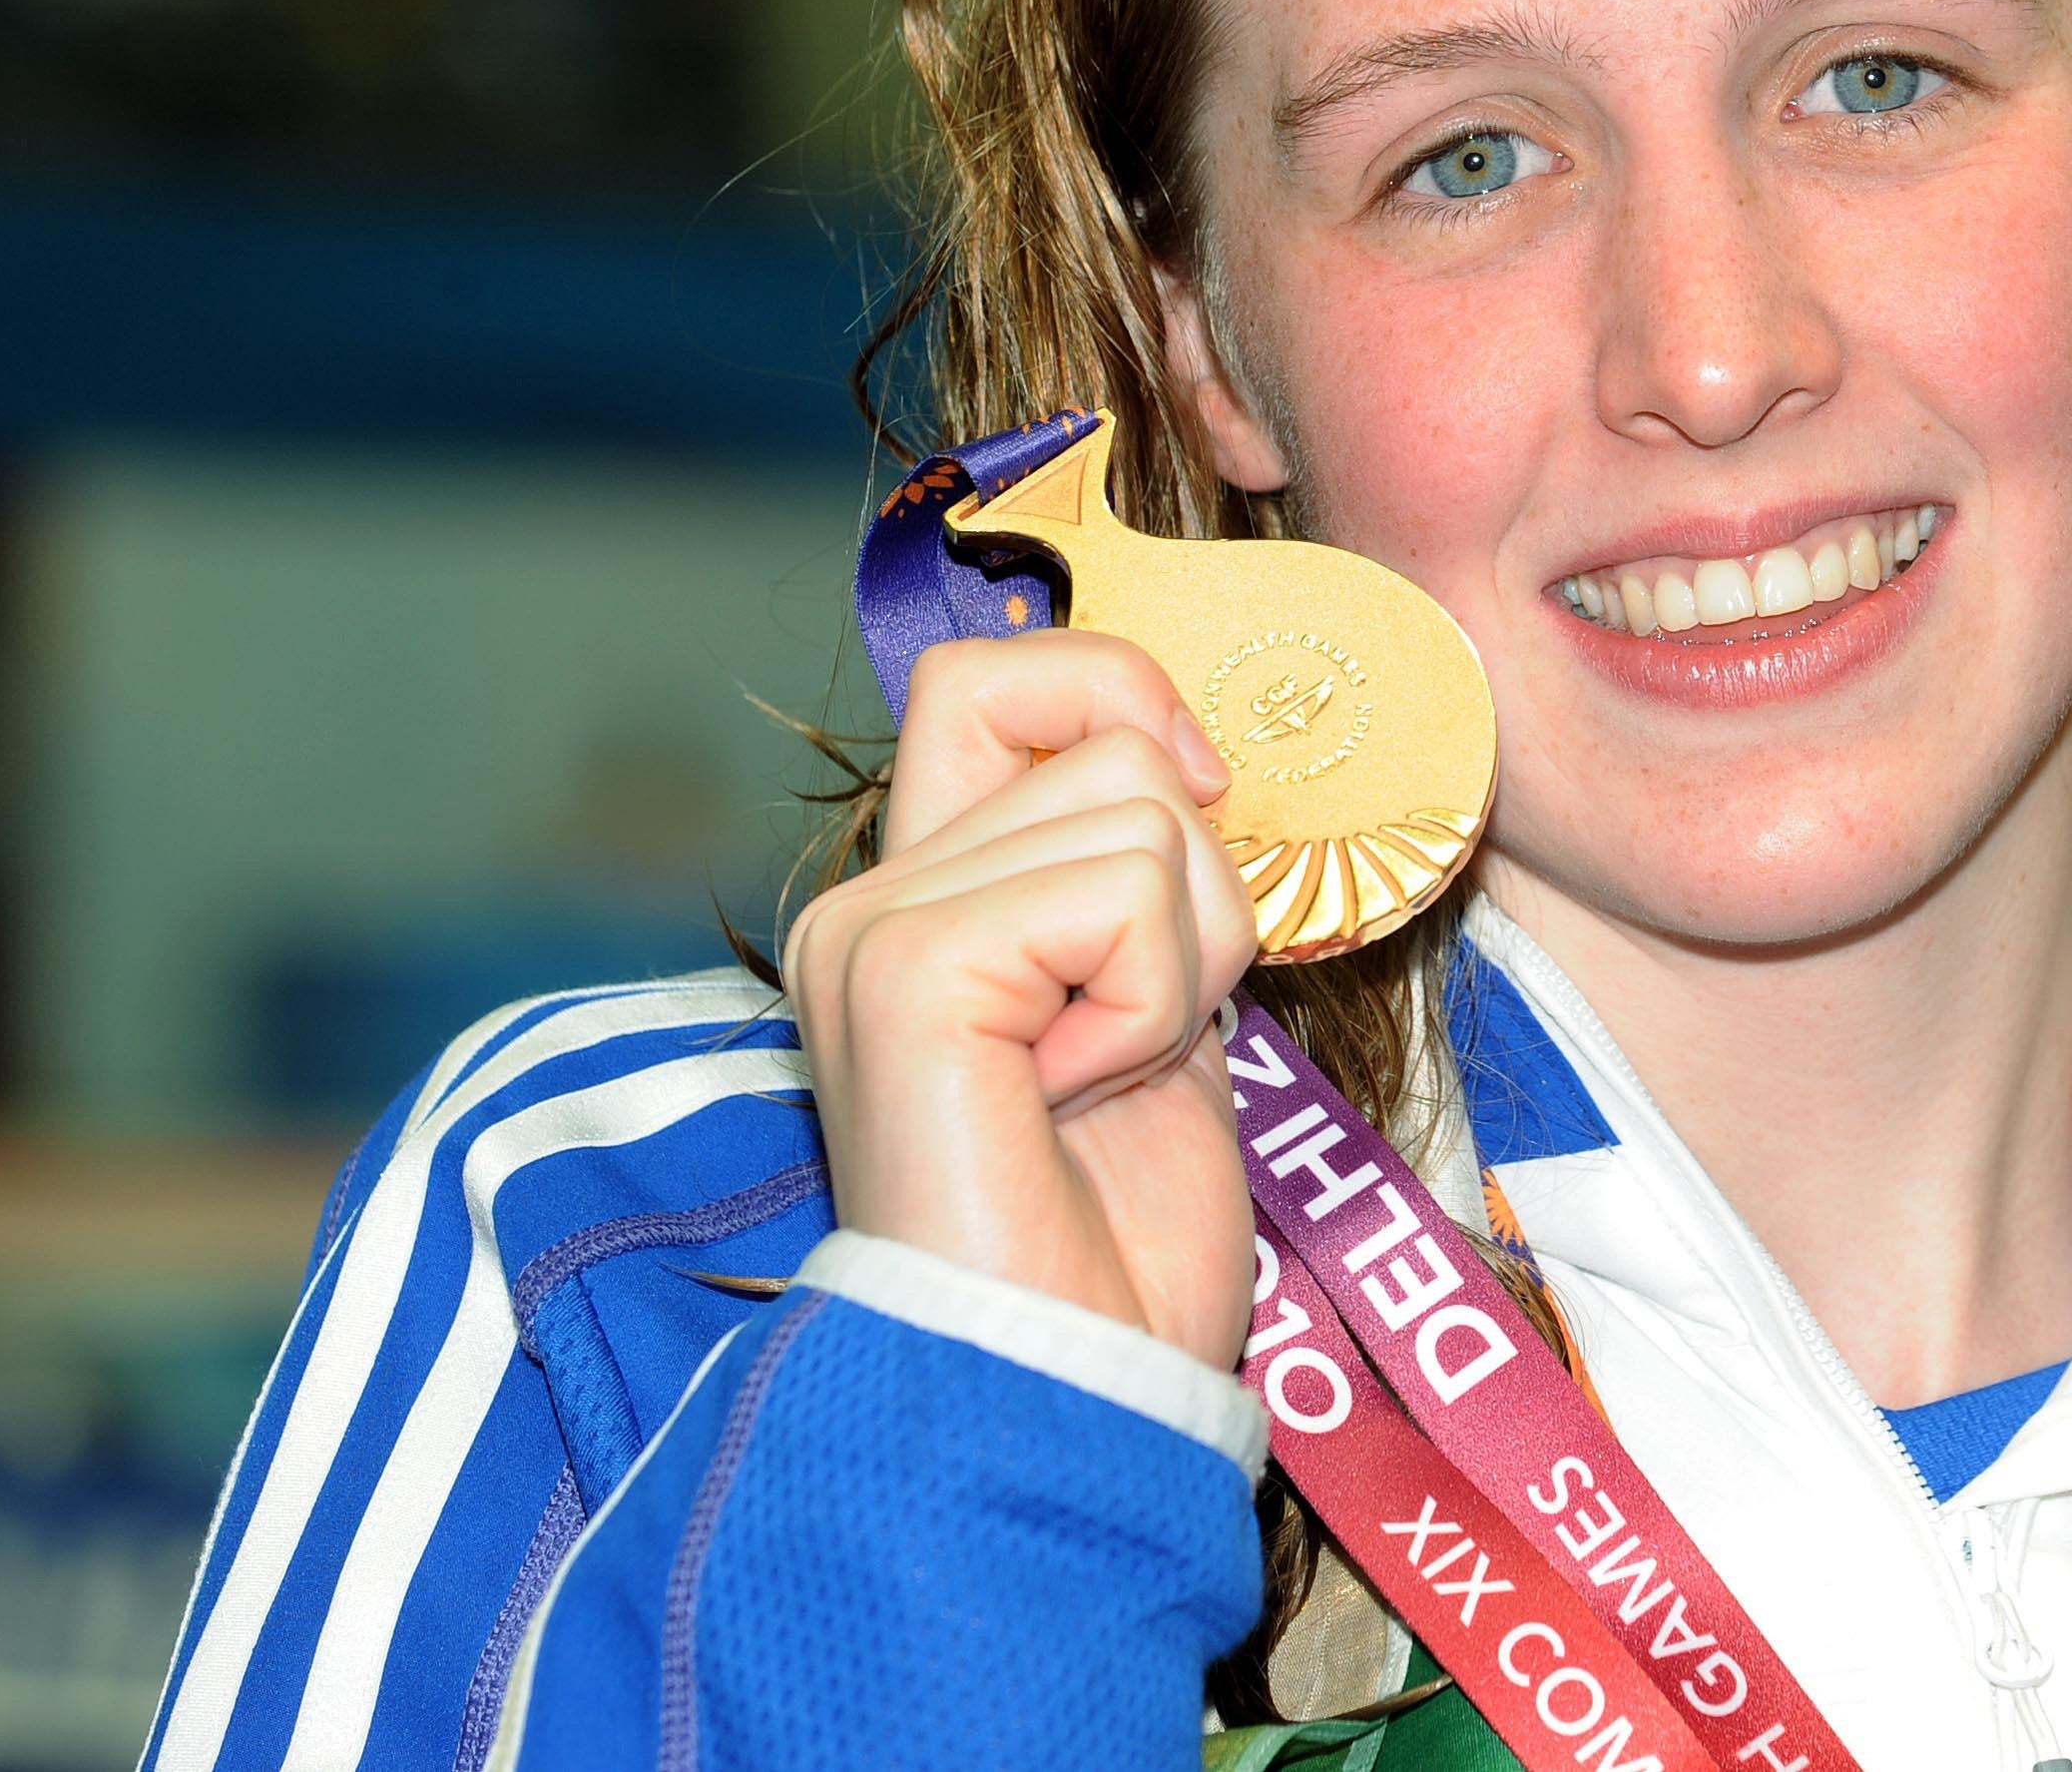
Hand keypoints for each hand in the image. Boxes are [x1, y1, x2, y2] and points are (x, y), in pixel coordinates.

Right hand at [787, 631, 1260, 1365]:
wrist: (1070, 1395)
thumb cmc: (1114, 1248)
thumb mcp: (1153, 1016)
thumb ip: (1143, 886)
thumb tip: (1200, 764)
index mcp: (919, 899)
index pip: (998, 676)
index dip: (1121, 696)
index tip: (1200, 805)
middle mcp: (870, 898)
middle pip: (1111, 737)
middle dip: (1197, 889)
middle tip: (1138, 1039)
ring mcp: (872, 929)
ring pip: (1141, 805)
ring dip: (1185, 956)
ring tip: (1105, 1081)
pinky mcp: (905, 969)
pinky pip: (1124, 895)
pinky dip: (1154, 1002)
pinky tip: (1078, 1100)